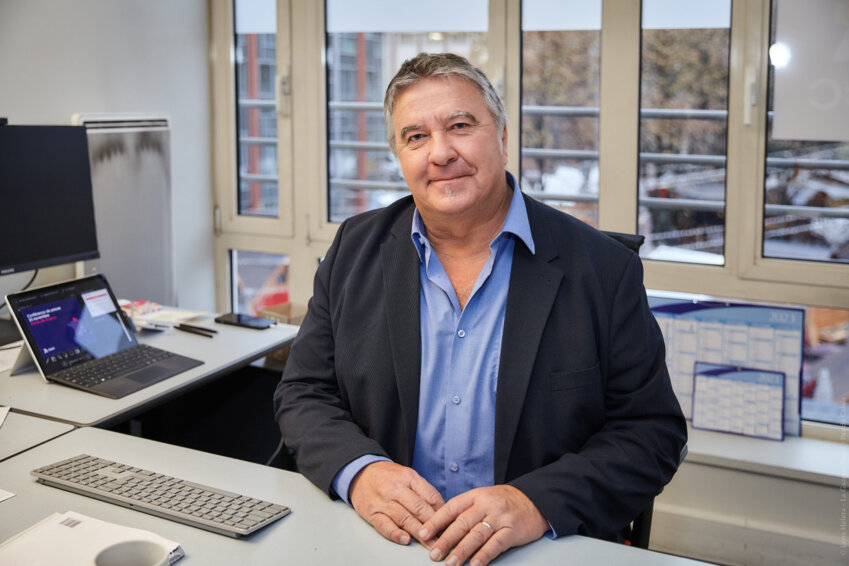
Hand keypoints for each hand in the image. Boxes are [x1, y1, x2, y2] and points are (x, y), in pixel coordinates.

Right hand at [349, 461, 444, 545]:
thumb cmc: (388, 476)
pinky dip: (395, 534)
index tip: (450, 524)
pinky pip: (384, 525)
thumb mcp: (408, 475)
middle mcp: (395, 488)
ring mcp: (382, 500)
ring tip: (430, 544)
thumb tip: (442, 510)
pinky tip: (405, 540)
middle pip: (419, 508)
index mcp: (409, 477)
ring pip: (404, 518)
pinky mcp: (371, 512)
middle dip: (433, 525)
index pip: (430, 496)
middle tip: (444, 539)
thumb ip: (424, 491)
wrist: (361, 472)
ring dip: (419, 533)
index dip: (443, 512)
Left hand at [418, 485, 547, 565]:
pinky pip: (496, 544)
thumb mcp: (482, 498)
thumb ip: (464, 511)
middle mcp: (486, 504)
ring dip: (462, 551)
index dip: (436, 521)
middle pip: (462, 523)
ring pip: (477, 535)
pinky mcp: (513, 530)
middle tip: (433, 554)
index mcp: (475, 496)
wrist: (534, 500)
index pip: (451, 508)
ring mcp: (500, 517)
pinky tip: (474, 564)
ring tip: (450, 563)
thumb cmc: (503, 502)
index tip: (423, 534)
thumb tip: (440, 528)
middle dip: (446, 540)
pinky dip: (484, 555)